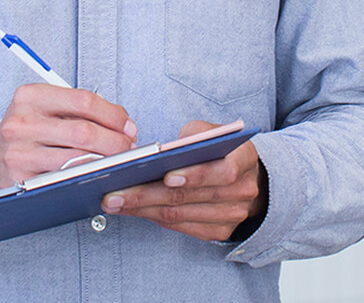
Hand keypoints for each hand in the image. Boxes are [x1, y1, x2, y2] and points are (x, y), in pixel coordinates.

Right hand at [0, 85, 136, 197]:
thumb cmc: (27, 132)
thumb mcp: (45, 109)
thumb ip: (80, 109)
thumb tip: (124, 124)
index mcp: (30, 96)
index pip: (83, 100)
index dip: (113, 114)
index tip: (128, 126)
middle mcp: (21, 122)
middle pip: (84, 131)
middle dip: (115, 141)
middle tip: (129, 148)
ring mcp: (19, 152)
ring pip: (77, 158)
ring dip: (106, 162)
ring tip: (118, 162)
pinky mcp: (20, 180)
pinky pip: (64, 180)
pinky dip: (87, 178)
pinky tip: (97, 176)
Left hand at [100, 120, 265, 241]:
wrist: (250, 179)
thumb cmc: (224, 150)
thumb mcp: (216, 131)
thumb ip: (195, 134)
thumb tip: (166, 150)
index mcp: (243, 161)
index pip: (220, 172)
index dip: (193, 175)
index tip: (165, 176)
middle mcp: (240, 192)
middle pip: (188, 197)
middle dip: (147, 194)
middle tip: (115, 192)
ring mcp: (230, 216)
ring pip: (179, 214)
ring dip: (142, 209)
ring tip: (113, 201)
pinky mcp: (217, 232)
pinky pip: (179, 225)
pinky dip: (151, 216)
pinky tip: (131, 209)